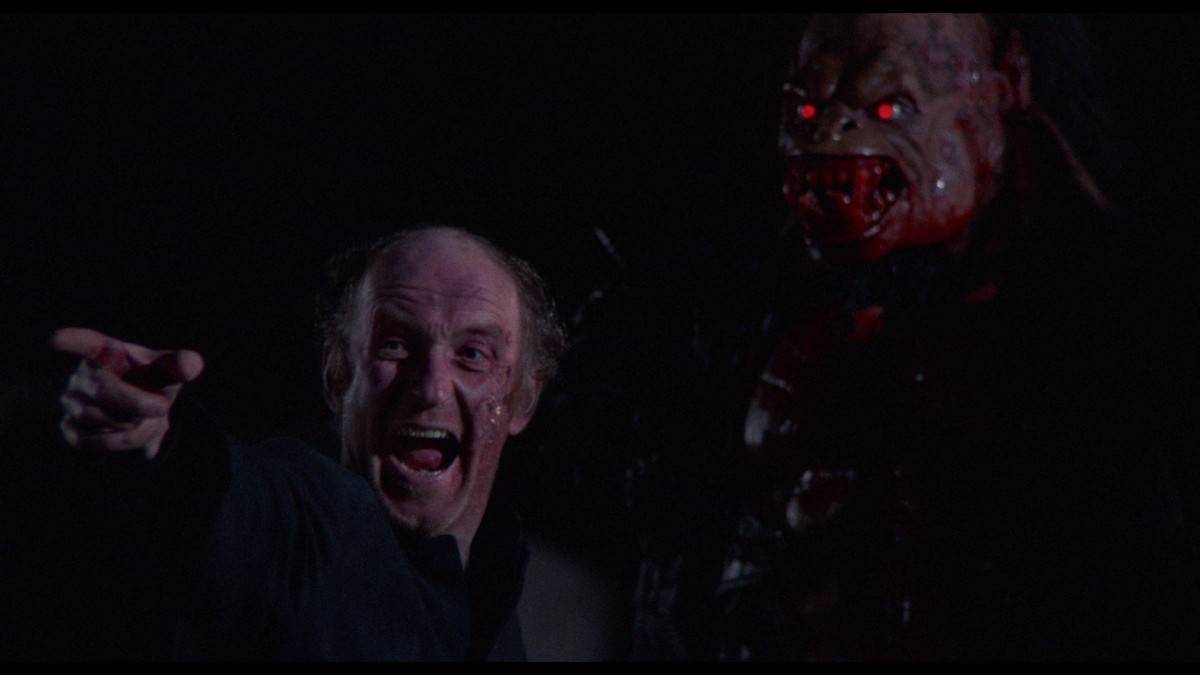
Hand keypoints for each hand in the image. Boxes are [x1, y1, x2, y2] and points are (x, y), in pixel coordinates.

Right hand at [51, 327, 204, 459]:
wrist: (145, 413)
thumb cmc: (154, 382)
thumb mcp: (169, 372)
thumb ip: (180, 365)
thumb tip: (192, 364)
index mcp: (105, 352)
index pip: (86, 343)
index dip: (72, 341)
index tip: (56, 339)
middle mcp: (82, 375)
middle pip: (103, 391)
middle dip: (138, 405)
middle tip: (161, 407)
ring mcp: (71, 402)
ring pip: (100, 421)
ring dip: (135, 427)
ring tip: (150, 420)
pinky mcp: (69, 428)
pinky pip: (91, 441)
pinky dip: (119, 442)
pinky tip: (132, 433)